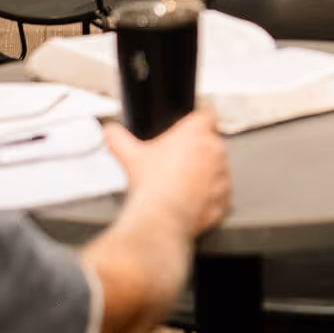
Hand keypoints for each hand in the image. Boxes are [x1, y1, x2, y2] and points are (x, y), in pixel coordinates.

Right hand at [105, 111, 230, 237]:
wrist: (161, 217)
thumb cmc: (152, 185)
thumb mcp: (129, 156)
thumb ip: (117, 138)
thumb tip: (109, 131)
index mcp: (196, 133)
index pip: (207, 115)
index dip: (200, 120)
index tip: (195, 126)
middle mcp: (213, 150)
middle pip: (212, 143)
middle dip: (199, 151)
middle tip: (178, 164)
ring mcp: (221, 174)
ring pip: (219, 169)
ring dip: (207, 174)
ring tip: (184, 185)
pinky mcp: (224, 197)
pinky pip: (221, 194)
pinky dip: (212, 197)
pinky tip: (193, 201)